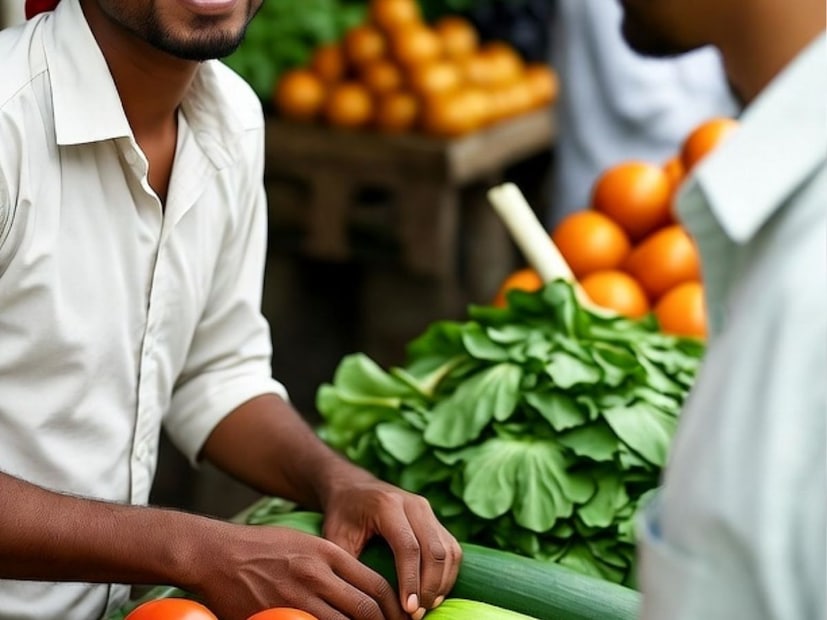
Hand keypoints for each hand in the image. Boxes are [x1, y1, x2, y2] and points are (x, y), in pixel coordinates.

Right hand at [194, 522, 408, 619]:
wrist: (216, 553)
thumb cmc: (261, 547)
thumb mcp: (305, 543)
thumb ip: (334, 564)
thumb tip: (361, 590)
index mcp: (328, 553)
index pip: (375, 585)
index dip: (393, 608)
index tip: (401, 619)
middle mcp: (317, 575)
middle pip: (366, 609)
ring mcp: (297, 597)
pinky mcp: (278, 615)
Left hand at [321, 476, 461, 619]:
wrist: (354, 487)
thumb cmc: (342, 515)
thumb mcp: (336, 537)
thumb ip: (346, 566)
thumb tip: (357, 602)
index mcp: (387, 505)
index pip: (408, 546)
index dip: (411, 580)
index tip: (408, 609)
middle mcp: (414, 504)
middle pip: (434, 550)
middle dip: (429, 587)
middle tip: (416, 615)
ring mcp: (428, 510)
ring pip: (448, 551)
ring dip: (442, 583)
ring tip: (426, 608)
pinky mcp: (435, 519)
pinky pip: (451, 549)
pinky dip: (448, 574)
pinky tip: (434, 593)